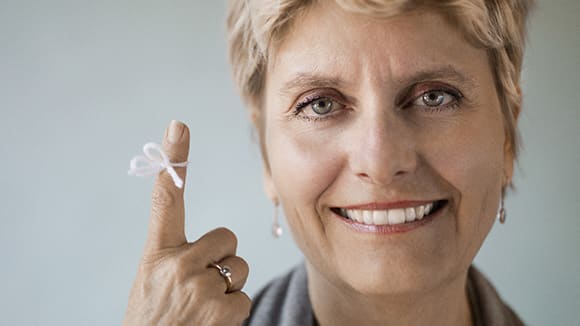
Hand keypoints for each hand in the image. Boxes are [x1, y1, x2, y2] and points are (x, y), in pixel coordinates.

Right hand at [124, 120, 250, 325]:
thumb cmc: (154, 319)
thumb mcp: (154, 282)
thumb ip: (177, 258)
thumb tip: (217, 245)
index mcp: (157, 254)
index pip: (166, 199)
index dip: (173, 160)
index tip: (178, 125)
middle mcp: (177, 264)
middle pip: (227, 238)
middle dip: (221, 260)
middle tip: (198, 289)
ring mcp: (200, 286)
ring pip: (240, 268)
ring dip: (228, 289)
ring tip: (201, 311)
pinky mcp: (222, 308)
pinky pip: (245, 297)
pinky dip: (232, 313)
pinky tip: (210, 325)